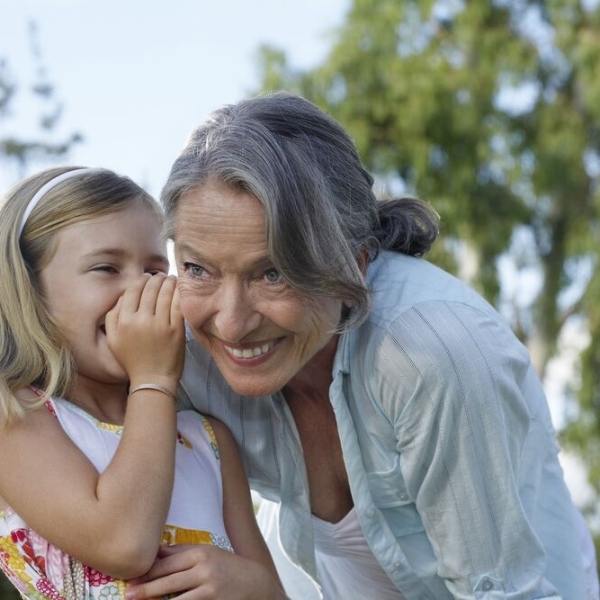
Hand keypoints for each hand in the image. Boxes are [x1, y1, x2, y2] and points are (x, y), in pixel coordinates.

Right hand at [105, 274, 184, 388]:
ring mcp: (160, 325)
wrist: (152, 380)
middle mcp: (141, 321)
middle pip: (150, 290)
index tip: (146, 277)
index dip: (140, 281)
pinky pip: (178, 305)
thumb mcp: (113, 340)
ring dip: (168, 282)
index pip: (132, 291)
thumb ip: (112, 317)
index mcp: (124, 322)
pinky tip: (179, 289)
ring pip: (165, 294)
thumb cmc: (132, 361)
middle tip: (160, 276)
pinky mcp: (176, 330)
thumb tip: (122, 297)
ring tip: (171, 279)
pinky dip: (179, 293)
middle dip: (156, 279)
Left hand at [125, 545, 287, 599]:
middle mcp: (204, 570)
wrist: (256, 585)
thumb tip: (155, 551)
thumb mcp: (207, 553)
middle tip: (129, 595)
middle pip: (168, 582)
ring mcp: (209, 590)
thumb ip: (182, 553)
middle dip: (146, 590)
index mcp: (200, 553)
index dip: (147, 572)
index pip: (167, 563)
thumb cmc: (228, 567)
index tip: (131, 578)